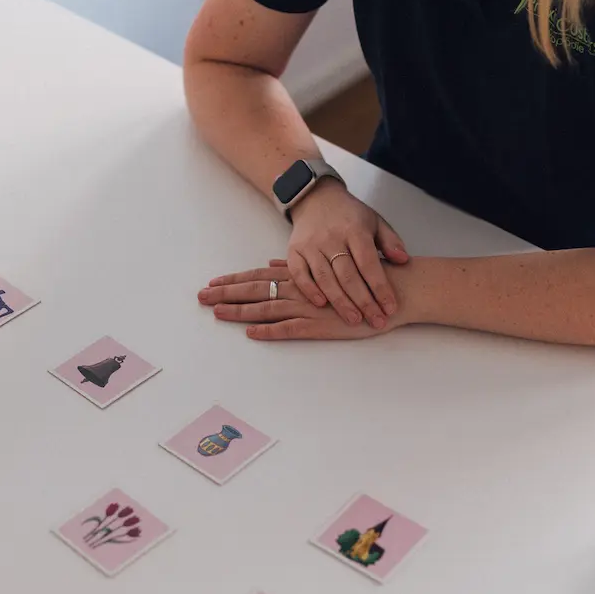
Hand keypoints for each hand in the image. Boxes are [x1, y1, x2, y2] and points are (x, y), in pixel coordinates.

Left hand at [199, 259, 407, 340]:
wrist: (394, 289)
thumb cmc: (362, 278)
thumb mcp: (326, 266)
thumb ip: (296, 267)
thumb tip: (270, 260)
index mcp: (300, 275)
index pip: (259, 276)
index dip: (234, 280)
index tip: (212, 283)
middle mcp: (300, 289)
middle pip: (255, 290)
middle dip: (226, 294)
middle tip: (200, 298)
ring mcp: (309, 307)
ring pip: (267, 308)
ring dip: (240, 311)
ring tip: (216, 314)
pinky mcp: (322, 325)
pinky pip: (290, 329)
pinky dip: (270, 331)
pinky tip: (252, 333)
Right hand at [285, 181, 408, 327]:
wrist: (317, 199)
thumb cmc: (349, 216)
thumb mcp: (375, 221)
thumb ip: (390, 241)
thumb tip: (403, 260)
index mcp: (355, 230)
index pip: (369, 264)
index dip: (380, 288)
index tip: (390, 307)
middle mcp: (331, 238)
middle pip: (348, 275)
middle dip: (364, 302)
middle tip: (376, 321)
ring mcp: (311, 245)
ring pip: (326, 279)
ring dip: (340, 302)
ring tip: (354, 320)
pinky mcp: (294, 252)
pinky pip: (300, 275)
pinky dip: (310, 290)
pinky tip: (321, 305)